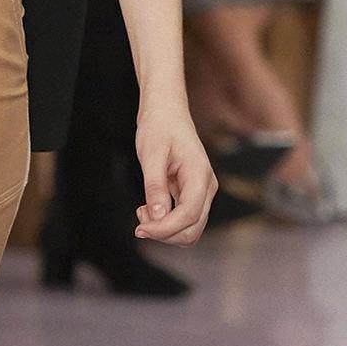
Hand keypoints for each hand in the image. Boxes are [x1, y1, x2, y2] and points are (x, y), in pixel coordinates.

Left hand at [134, 105, 217, 244]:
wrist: (167, 112)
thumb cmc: (159, 127)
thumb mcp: (151, 154)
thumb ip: (155, 186)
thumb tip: (156, 217)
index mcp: (200, 175)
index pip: (188, 215)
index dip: (164, 228)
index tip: (140, 229)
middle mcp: (206, 187)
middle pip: (192, 230)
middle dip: (164, 233)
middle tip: (139, 220)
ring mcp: (202, 192)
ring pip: (189, 230)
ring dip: (165, 230)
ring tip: (143, 210)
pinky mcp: (193, 194)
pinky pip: (183, 220)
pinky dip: (166, 222)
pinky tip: (148, 207)